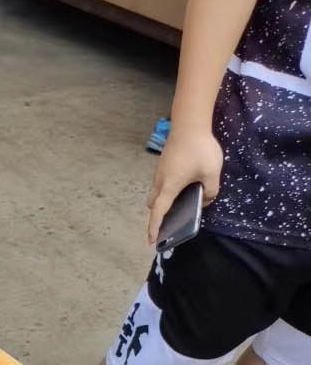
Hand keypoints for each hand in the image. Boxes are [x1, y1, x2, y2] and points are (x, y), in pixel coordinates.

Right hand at [146, 127, 221, 246]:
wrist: (189, 124)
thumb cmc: (199, 149)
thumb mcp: (212, 172)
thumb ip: (211, 191)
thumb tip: (206, 199)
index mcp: (169, 187)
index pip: (158, 213)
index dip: (154, 228)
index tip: (152, 241)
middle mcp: (160, 181)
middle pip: (153, 204)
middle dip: (158, 214)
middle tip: (170, 220)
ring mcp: (160, 171)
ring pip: (156, 192)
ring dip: (162, 201)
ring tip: (178, 203)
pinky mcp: (164, 164)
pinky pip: (161, 182)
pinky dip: (166, 189)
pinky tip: (183, 184)